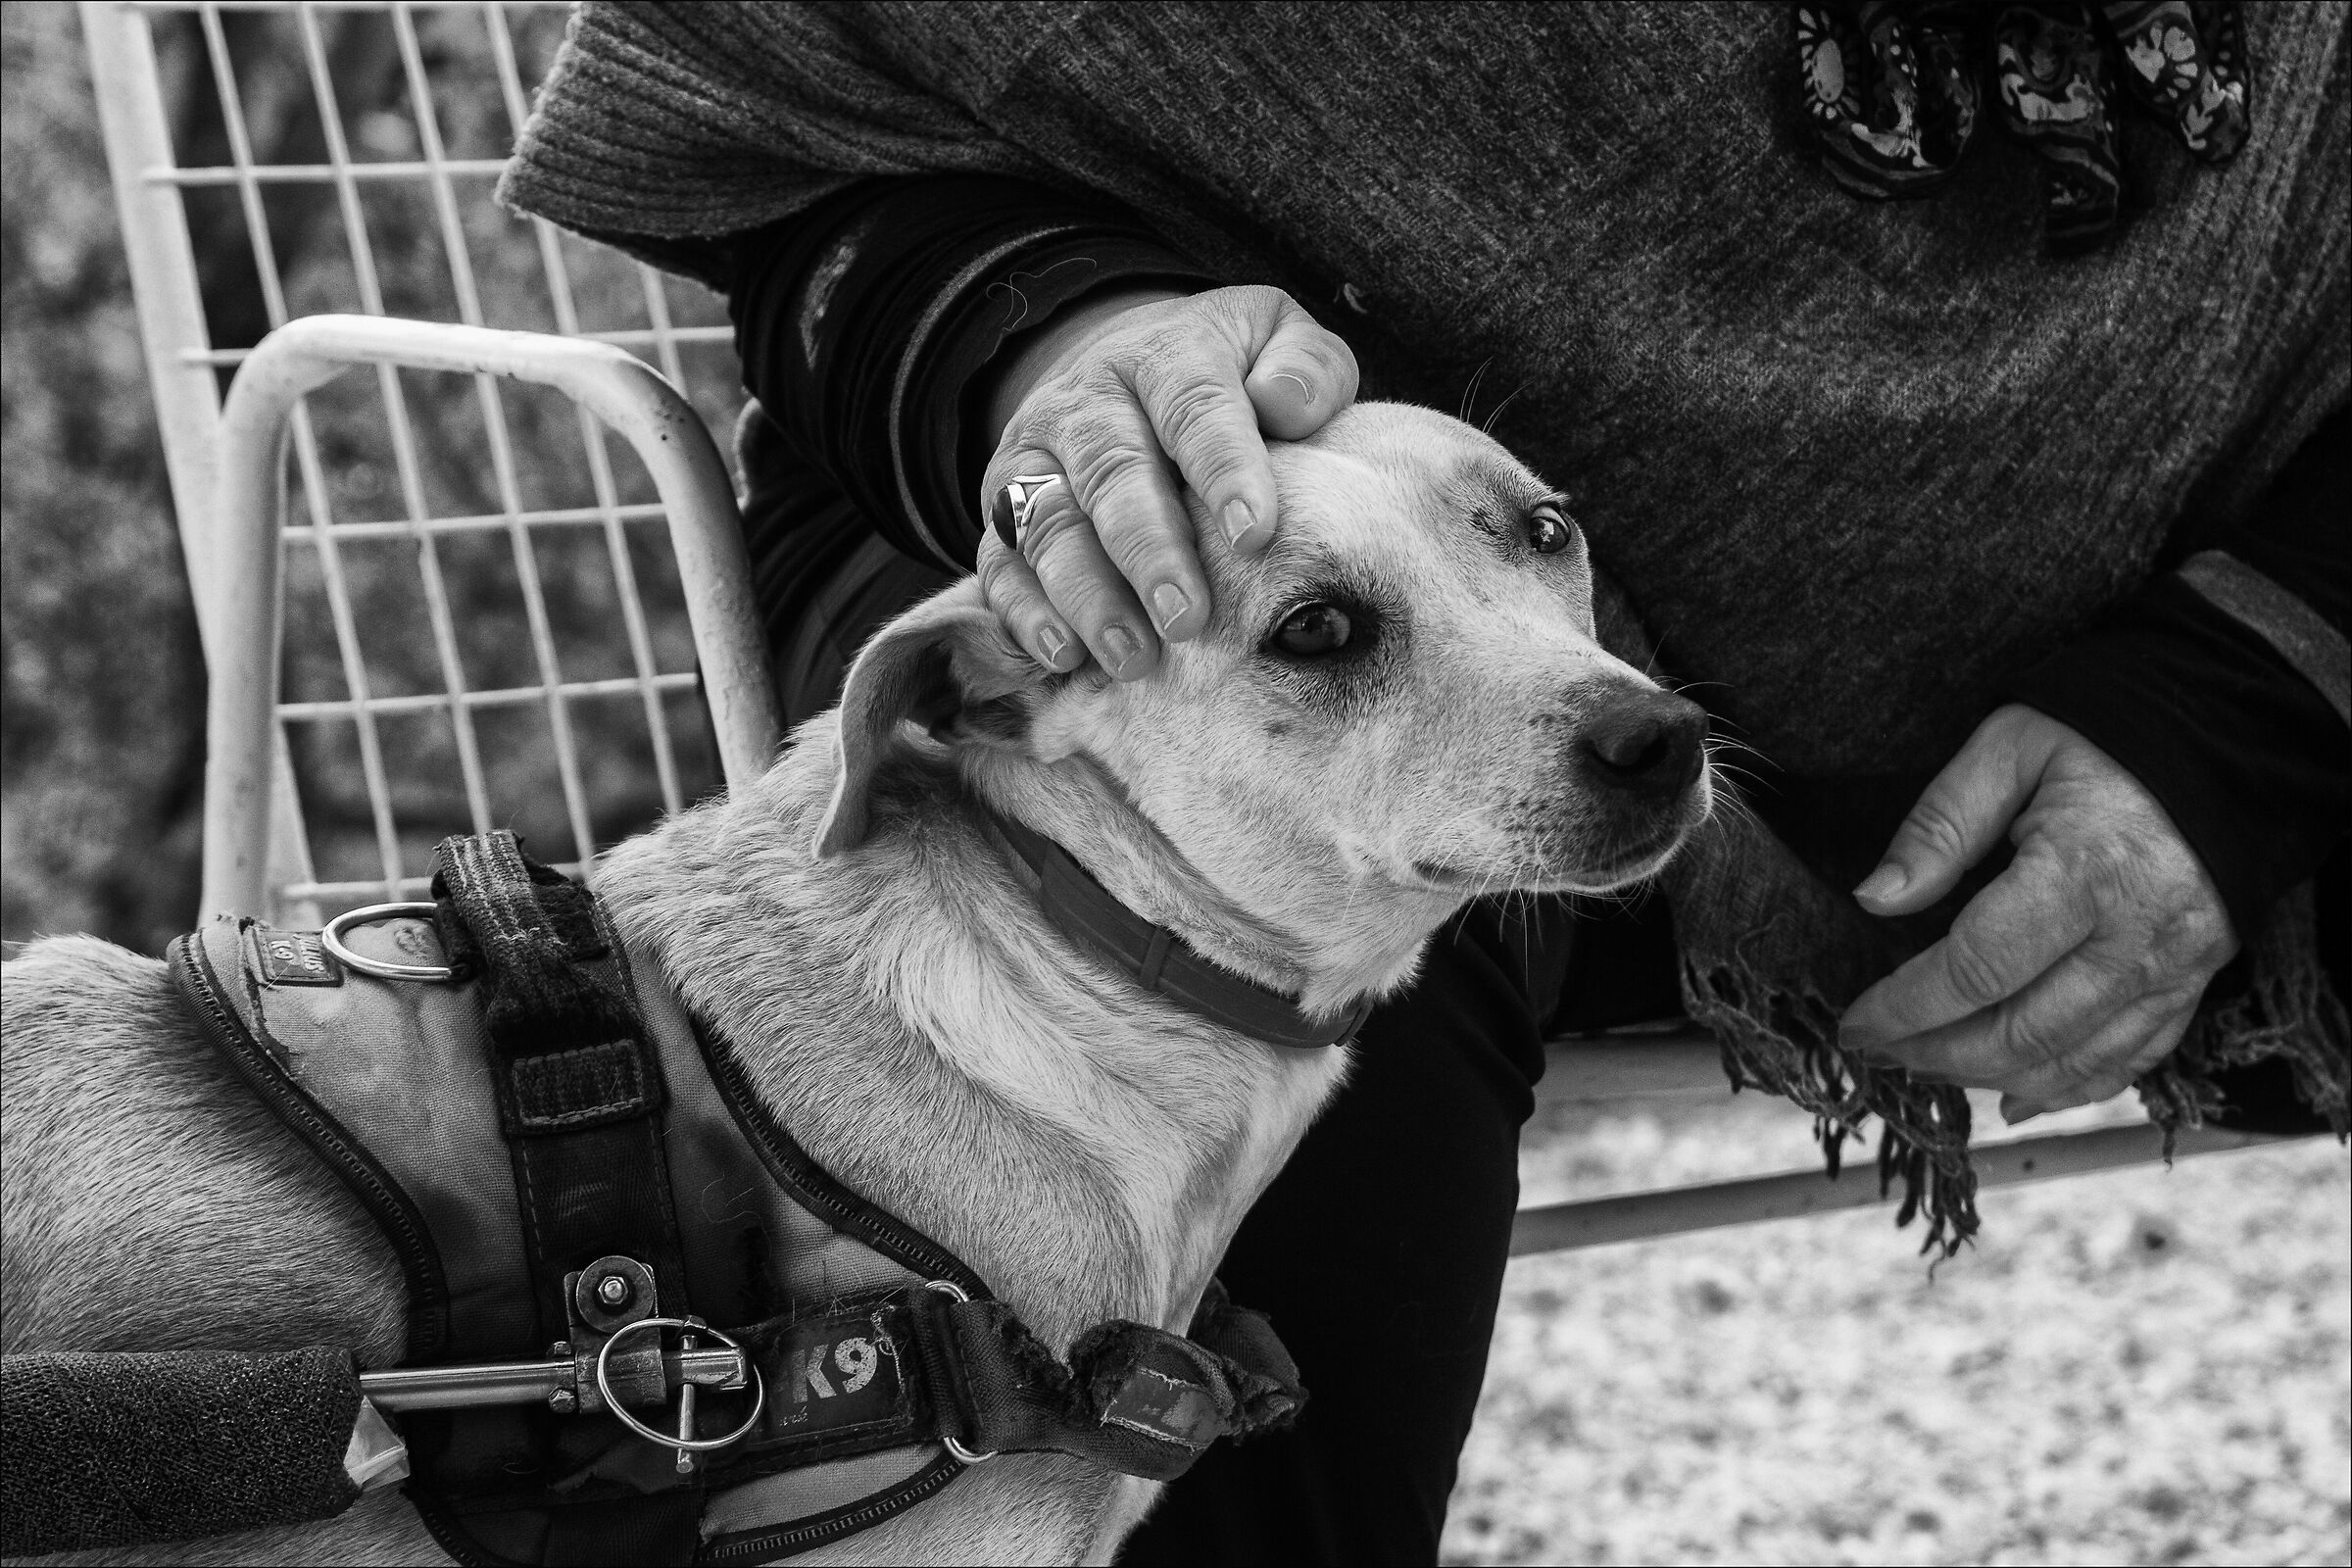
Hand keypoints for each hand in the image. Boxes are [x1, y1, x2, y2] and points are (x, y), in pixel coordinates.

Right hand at [975, 284, 1358, 679]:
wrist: (1123, 364)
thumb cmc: (1226, 373)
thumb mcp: (1274, 341)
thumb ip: (1304, 364)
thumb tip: (1288, 402)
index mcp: (1163, 355)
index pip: (1192, 405)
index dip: (1223, 468)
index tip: (1254, 534)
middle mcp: (1086, 401)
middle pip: (1111, 472)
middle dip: (1148, 550)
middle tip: (1188, 618)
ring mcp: (1035, 457)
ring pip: (1049, 524)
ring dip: (1088, 595)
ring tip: (1133, 657)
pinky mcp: (1003, 511)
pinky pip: (999, 562)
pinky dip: (1025, 613)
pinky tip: (1063, 656)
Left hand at [1838, 704, 2238, 1122]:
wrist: (2228, 735)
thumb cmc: (2106, 735)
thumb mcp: (2009, 746)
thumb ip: (1940, 824)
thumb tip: (1875, 899)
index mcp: (2084, 871)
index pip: (1976, 968)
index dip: (1906, 1007)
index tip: (1856, 1024)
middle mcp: (2137, 934)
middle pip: (2023, 1031)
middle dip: (1939, 1054)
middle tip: (1882, 1052)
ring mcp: (2176, 965)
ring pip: (2075, 1060)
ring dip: (1994, 1078)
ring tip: (1929, 1069)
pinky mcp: (2199, 978)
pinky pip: (2135, 1058)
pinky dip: (2071, 1088)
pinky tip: (2019, 1099)